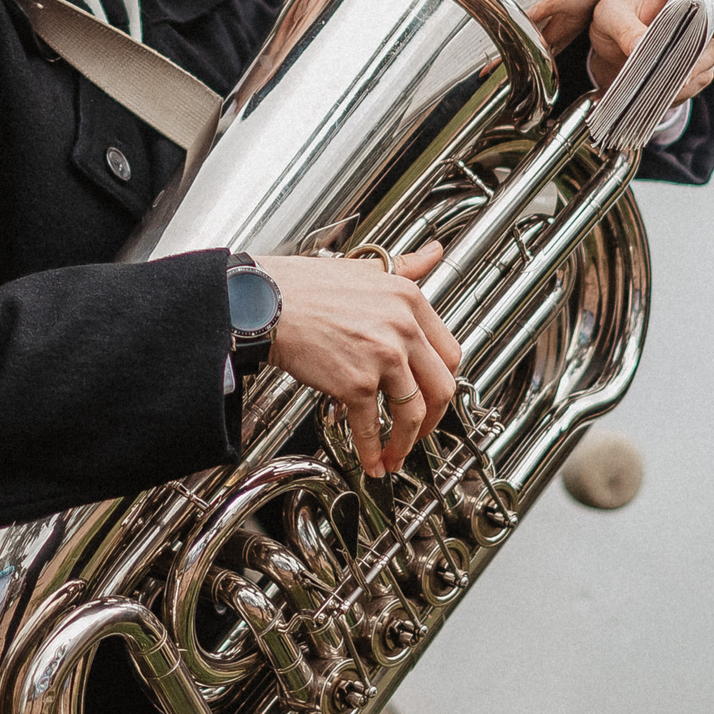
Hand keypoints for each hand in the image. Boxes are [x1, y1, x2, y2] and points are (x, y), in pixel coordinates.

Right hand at [262, 244, 463, 477]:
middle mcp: (402, 327)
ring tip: (396, 454)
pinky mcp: (356, 382)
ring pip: (413, 412)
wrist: (264, 302)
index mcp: (408, 299)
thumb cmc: (304, 287)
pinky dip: (372, 450)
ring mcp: (382, 356)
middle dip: (435, 418)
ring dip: (406, 442)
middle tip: (421, 430)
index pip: (449, 351)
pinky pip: (371, 425)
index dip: (443, 380)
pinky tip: (370, 459)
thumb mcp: (365, 268)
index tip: (434, 394)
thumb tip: (431, 254)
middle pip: (442, 386)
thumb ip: (406, 266)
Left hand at [588, 0, 713, 106]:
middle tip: (704, 31)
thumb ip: (622, 27)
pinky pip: (704, 73)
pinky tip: (663, 79)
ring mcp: (705, 29)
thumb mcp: (605, 19)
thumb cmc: (611, 26)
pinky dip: (683, 81)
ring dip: (691, 60)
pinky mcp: (704, 60)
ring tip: (660, 66)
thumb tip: (641, 47)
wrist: (614, 62)